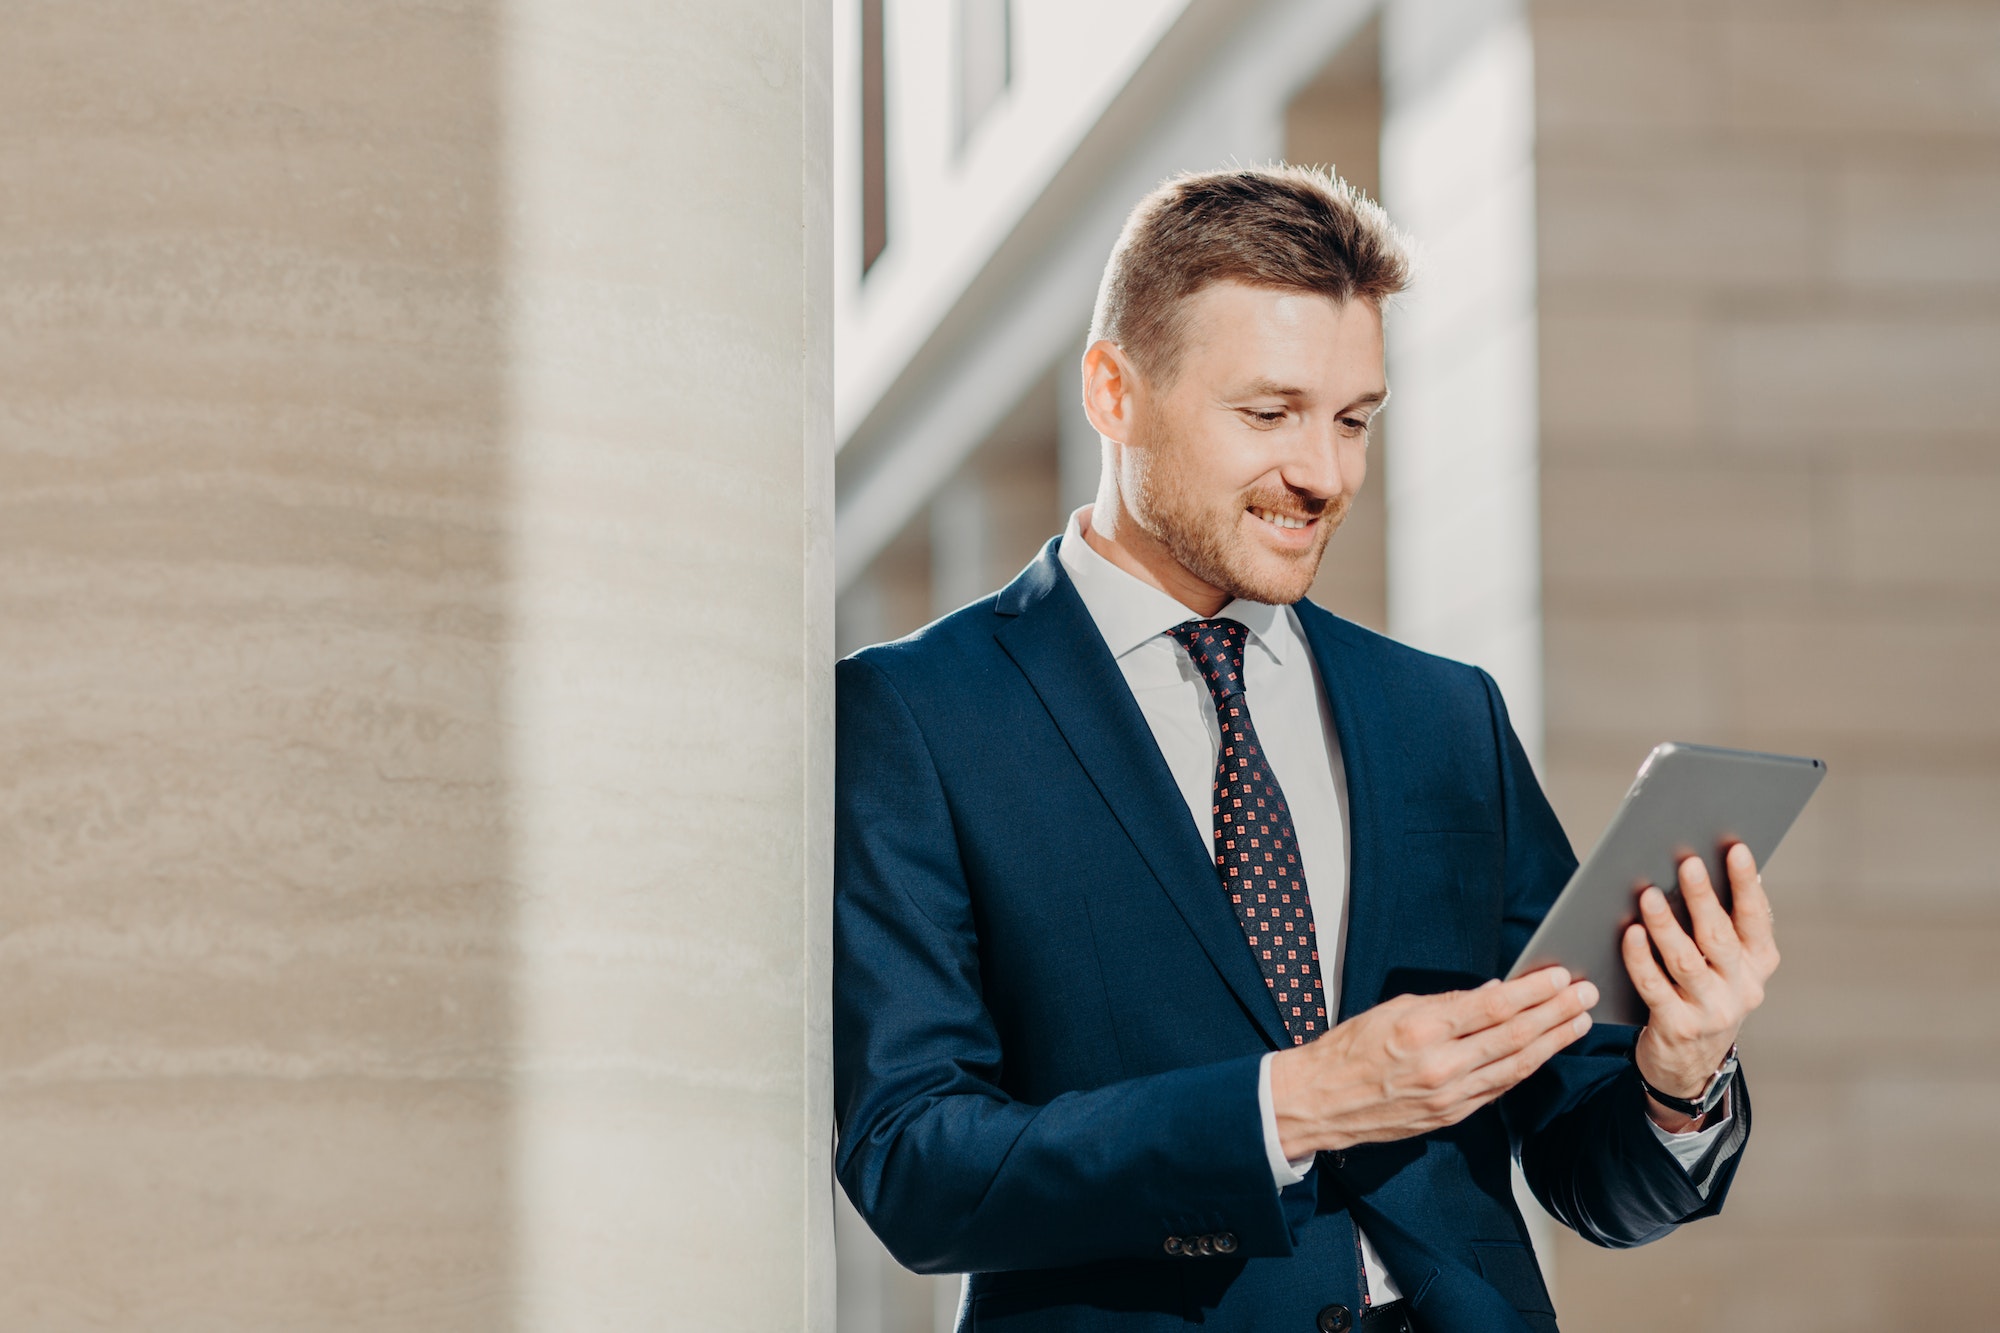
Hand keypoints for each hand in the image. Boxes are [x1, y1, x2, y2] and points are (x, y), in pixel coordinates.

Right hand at [1269, 967, 1597, 1157]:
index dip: (1533, 991)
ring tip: (1579, 1022)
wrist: (1320, 1101)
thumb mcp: (1391, 1010)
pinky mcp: (1451, 1116)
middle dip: (1556, 1013)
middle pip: (1514, 1036)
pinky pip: (1498, 1089)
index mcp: (1422, 1029)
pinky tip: (1544, 1052)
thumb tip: (1491, 995)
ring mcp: (1449, 1096)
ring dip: (1553, 1042)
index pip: (1493, 1006)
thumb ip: (1445, 1005)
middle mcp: (1441, 1065)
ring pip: (1515, 1066)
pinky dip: (1525, 1068)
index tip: (1559, 977)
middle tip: (1585, 995)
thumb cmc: (1348, 1050)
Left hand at [1623, 843, 1778, 1131]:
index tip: (1736, 848)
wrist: (1690, 1065)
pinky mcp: (1678, 1027)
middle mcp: (1742, 988)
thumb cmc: (1702, 994)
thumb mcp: (1725, 966)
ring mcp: (1712, 1011)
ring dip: (1665, 925)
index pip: (1755, 918)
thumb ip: (1720, 925)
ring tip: (1648, 894)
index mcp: (1758, 964)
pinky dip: (1640, 958)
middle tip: (1686, 862)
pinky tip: (1629, 933)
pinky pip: (1654, 987)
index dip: (1746, 884)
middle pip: (1720, 937)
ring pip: (1686, 961)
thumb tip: (1703, 868)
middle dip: (1703, 898)